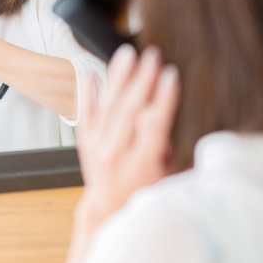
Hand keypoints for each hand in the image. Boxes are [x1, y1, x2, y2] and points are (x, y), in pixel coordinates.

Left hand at [75, 44, 179, 226]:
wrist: (109, 209)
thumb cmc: (145, 192)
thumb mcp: (167, 178)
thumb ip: (170, 150)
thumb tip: (177, 122)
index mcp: (141, 164)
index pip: (153, 127)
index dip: (163, 100)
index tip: (171, 75)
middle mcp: (116, 155)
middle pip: (128, 112)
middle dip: (142, 80)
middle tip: (152, 55)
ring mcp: (97, 147)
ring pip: (107, 107)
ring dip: (118, 78)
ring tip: (127, 53)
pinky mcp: (85, 142)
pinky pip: (85, 114)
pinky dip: (87, 93)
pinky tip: (91, 73)